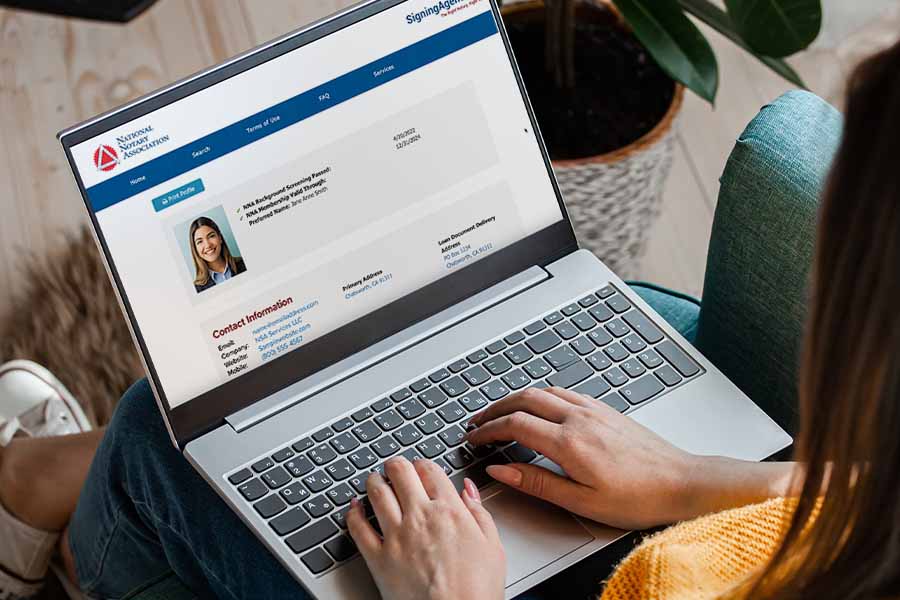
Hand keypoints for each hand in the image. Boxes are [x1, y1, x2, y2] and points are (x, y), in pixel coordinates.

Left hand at [346, 457, 505, 599]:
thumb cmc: (477, 591)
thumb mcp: (493, 546)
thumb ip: (480, 513)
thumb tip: (469, 491)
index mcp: (449, 510)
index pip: (429, 469)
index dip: (422, 464)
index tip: (420, 468)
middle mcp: (420, 517)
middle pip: (399, 472)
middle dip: (396, 465)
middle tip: (394, 468)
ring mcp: (396, 536)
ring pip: (376, 492)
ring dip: (373, 481)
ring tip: (374, 481)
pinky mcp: (379, 558)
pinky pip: (358, 527)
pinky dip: (353, 513)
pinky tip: (354, 509)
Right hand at [467, 386, 698, 529]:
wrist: (683, 482)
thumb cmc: (639, 498)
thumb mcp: (582, 501)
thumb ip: (537, 483)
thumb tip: (501, 470)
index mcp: (569, 443)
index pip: (515, 425)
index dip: (488, 430)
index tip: (474, 438)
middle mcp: (579, 418)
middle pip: (524, 399)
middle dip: (495, 408)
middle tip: (478, 421)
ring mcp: (594, 410)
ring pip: (543, 390)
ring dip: (516, 398)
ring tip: (501, 412)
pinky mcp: (606, 410)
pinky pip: (564, 392)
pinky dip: (541, 395)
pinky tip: (540, 406)